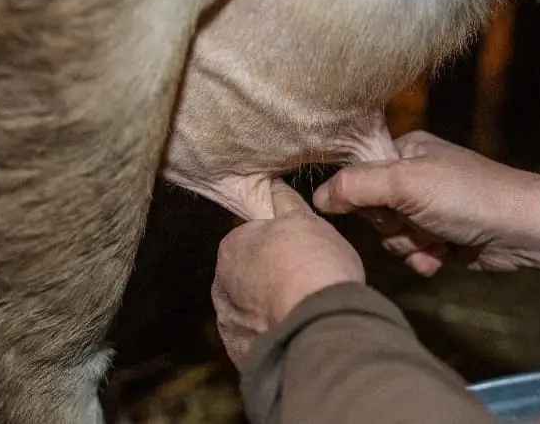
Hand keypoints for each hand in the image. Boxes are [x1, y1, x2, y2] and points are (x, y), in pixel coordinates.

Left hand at [212, 178, 364, 368]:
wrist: (317, 323)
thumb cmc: (312, 264)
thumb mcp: (304, 221)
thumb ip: (285, 203)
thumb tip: (274, 185)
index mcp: (232, 247)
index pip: (253, 239)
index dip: (282, 244)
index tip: (303, 251)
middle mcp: (222, 285)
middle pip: (248, 276)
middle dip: (271, 278)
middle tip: (306, 280)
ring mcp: (229, 323)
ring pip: (252, 310)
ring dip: (271, 308)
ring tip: (303, 308)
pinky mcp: (241, 353)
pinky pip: (257, 339)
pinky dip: (273, 335)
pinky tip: (296, 329)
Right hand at [313, 130, 539, 274]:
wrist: (523, 230)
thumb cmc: (466, 196)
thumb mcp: (405, 183)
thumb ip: (356, 186)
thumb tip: (315, 198)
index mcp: (404, 152)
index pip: (358, 176)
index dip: (365, 199)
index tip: (386, 205)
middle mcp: (414, 177)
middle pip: (373, 212)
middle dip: (393, 227)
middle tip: (417, 222)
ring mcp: (428, 208)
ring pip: (391, 237)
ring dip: (411, 246)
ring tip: (437, 240)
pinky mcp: (441, 236)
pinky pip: (413, 253)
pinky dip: (425, 259)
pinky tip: (443, 256)